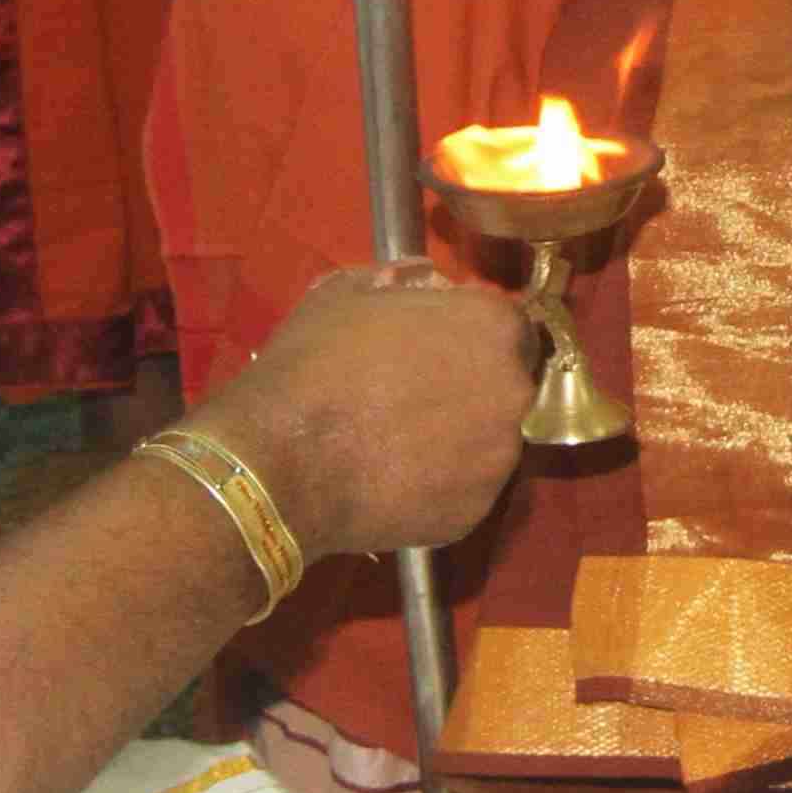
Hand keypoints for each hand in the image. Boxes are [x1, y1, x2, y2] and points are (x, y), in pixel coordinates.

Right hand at [207, 264, 529, 557]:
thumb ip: (401, 280)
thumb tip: (424, 282)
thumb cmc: (312, 365)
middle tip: (416, 394)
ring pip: (490, 439)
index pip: (508, 325)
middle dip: (471, 384)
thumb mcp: (346, 293)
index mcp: (491, 328)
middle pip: (506, 383)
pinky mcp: (476, 512)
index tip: (438, 344)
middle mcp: (512, 392)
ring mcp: (498, 459)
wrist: (279, 463)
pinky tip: (396, 477)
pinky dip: (441, 483)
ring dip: (459, 436)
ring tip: (401, 441)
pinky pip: (466, 488)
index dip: (470, 333)